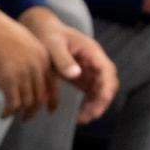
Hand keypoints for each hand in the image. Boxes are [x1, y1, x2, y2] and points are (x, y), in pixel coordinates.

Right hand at [0, 5, 55, 119]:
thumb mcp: (24, 40)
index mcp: (43, 56)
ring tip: (12, 115)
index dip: (51, 101)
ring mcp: (23, 73)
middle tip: (27, 117)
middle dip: (34, 110)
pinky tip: (3, 113)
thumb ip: (32, 58)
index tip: (48, 110)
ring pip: (27, 102)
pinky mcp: (7, 79)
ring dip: (20, 112)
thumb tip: (29, 77)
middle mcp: (37, 66)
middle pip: (40, 97)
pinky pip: (12, 102)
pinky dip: (8, 111)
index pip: (52, 85)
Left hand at [20, 8, 118, 123]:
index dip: (106, 88)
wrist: (41, 31)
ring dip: (95, 106)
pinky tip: (79, 115)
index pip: (108, 72)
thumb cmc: (48, 34)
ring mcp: (90, 71)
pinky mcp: (83, 78)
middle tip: (88, 116)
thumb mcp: (53, 44)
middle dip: (101, 101)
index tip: (101, 102)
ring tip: (82, 119)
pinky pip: (91, 94)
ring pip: (101, 91)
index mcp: (92, 52)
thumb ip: (63, 59)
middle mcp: (95, 62)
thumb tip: (76, 74)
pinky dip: (88, 105)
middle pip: (107, 84)